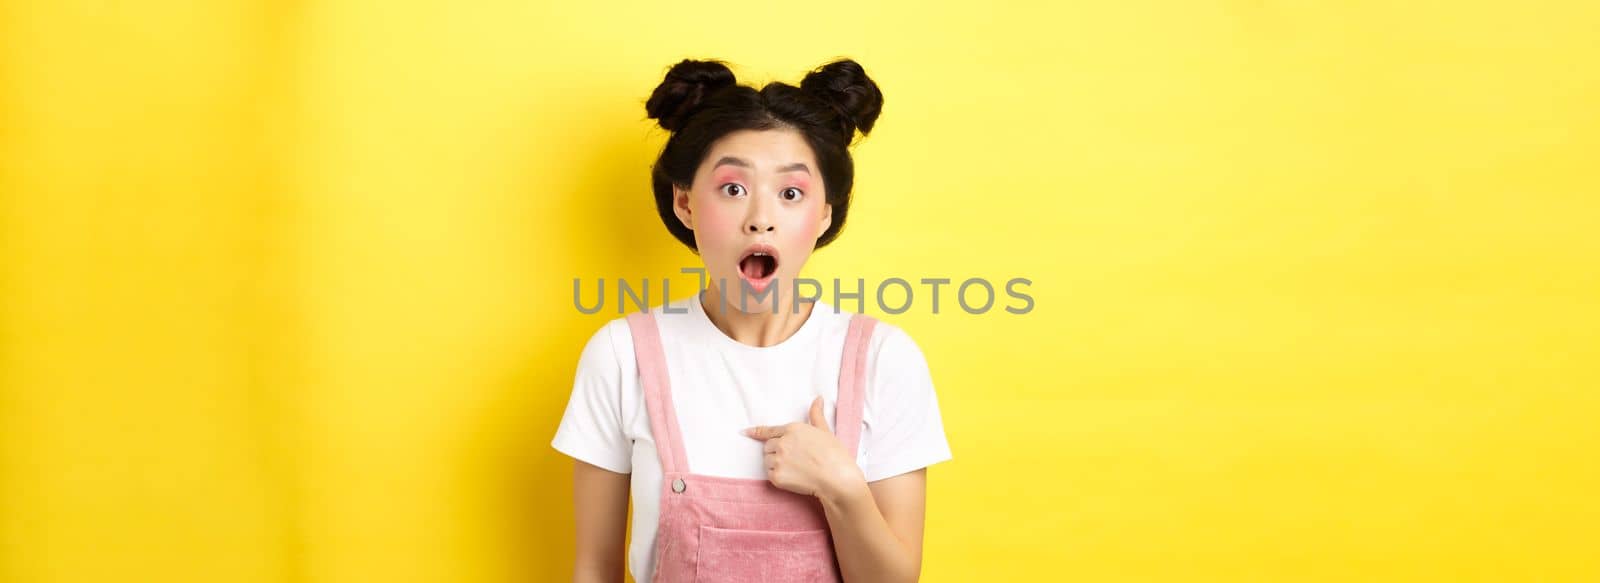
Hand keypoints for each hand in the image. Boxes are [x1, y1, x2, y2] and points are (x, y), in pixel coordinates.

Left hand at [743, 396, 867, 502]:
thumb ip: (816, 415)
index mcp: (792, 429)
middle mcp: (782, 442)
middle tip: (795, 459)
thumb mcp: (825, 431)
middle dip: (776, 452)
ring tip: (796, 469)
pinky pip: (770, 475)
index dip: (756, 432)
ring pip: (767, 461)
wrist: (837, 478)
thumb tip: (818, 399)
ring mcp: (778, 460)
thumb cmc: (834, 454)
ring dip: (776, 464)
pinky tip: (794, 478)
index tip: (745, 432)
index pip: (769, 430)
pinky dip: (778, 477)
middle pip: (768, 447)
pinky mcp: (777, 476)